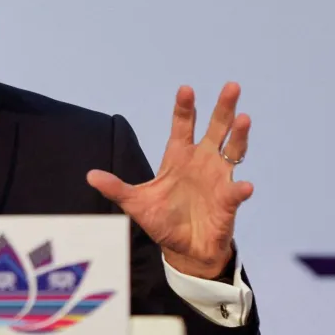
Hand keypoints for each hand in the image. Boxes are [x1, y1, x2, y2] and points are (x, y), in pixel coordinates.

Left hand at [87, 82, 253, 278]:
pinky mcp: (228, 201)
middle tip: (231, 86)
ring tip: (244, 119)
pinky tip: (245, 186)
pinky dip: (240, 190)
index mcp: (179, 157)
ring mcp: (218, 178)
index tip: (185, 89)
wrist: (184, 248)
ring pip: (232, 151)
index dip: (184, 108)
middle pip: (215, 128)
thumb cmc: (163, 220)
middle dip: (223, 108)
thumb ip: (116, 188)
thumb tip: (90, 176)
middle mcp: (202, 161)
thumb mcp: (135, 203)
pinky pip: (236, 193)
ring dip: (239, 135)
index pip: (182, 126)